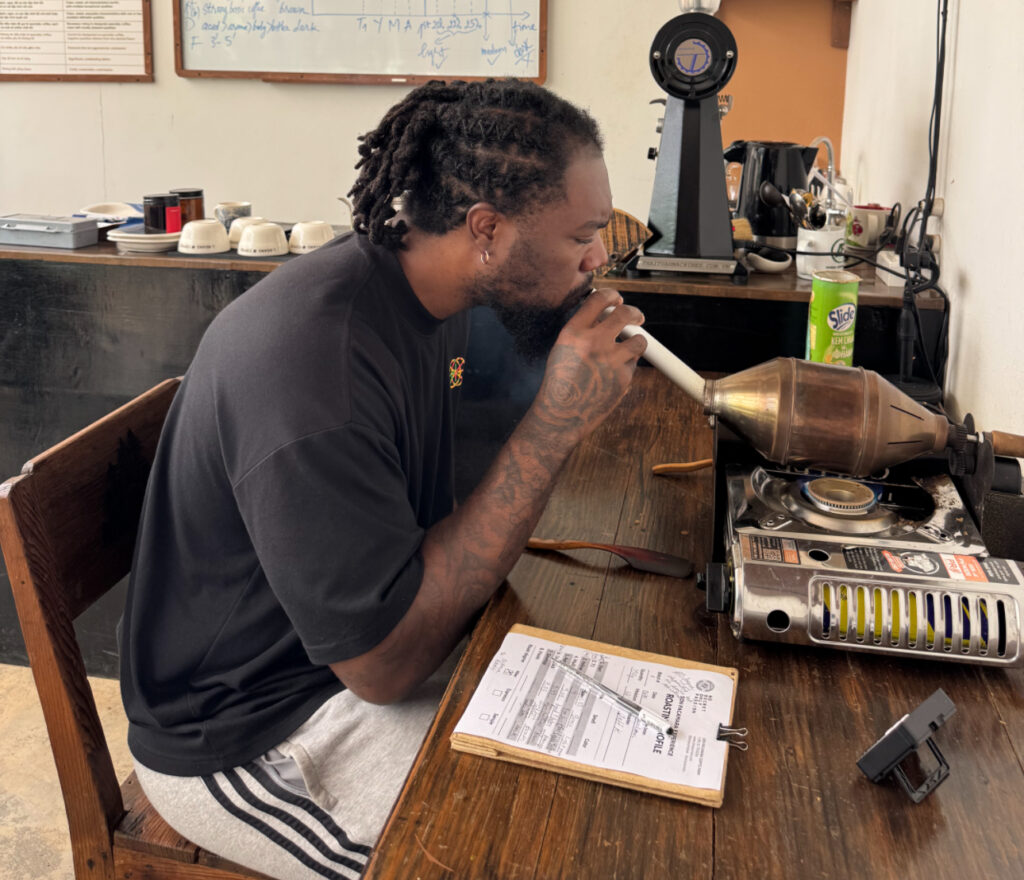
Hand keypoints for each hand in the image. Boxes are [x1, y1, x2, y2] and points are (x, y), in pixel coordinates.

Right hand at [530, 288, 646, 444]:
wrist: (561, 415)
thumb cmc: (560, 383)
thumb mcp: (563, 349)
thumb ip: (583, 331)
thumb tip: (606, 317)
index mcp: (574, 332)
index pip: (599, 300)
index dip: (612, 296)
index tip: (618, 299)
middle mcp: (594, 341)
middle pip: (625, 313)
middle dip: (635, 312)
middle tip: (637, 317)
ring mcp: (611, 359)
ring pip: (638, 340)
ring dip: (636, 342)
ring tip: (628, 349)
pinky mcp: (623, 377)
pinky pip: (633, 364)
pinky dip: (627, 367)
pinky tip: (613, 376)